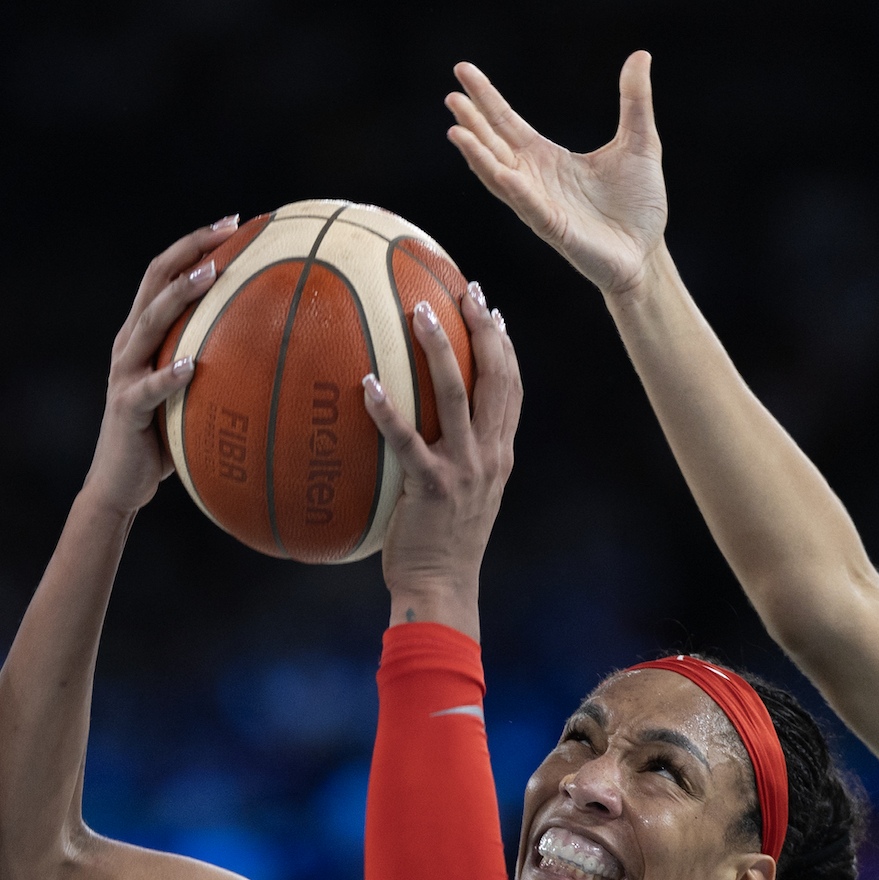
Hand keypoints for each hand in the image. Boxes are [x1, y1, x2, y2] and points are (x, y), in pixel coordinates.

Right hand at [84, 216, 241, 511]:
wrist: (120, 483)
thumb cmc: (163, 437)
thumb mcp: (192, 393)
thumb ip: (216, 366)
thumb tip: (279, 351)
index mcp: (143, 334)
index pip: (164, 274)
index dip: (194, 243)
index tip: (234, 221)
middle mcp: (129, 344)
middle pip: (154, 281)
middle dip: (190, 250)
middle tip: (227, 229)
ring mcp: (124, 373)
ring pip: (149, 322)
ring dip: (179, 295)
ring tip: (210, 274)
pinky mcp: (126, 407)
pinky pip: (149, 388)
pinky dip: (169, 376)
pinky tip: (192, 366)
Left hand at [362, 286, 519, 634]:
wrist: (443, 588)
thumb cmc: (441, 543)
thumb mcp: (462, 493)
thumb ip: (454, 455)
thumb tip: (424, 421)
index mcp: (500, 452)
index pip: (512, 386)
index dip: (505, 343)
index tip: (490, 307)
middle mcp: (491, 454)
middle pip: (497, 377)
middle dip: (484, 328)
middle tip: (465, 291)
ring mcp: (465, 470)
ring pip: (457, 396)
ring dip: (440, 349)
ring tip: (419, 312)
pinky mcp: (432, 488)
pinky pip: (407, 440)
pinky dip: (387, 410)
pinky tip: (366, 384)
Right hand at [445, 52, 666, 299]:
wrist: (648, 252)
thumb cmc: (639, 204)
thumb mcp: (639, 142)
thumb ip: (635, 100)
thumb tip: (641, 55)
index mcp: (547, 158)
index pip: (507, 122)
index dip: (486, 97)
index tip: (463, 71)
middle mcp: (534, 179)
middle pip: (494, 145)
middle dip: (472, 122)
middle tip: (452, 95)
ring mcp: (539, 205)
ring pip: (499, 176)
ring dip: (478, 155)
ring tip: (456, 131)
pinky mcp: (554, 229)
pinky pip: (530, 206)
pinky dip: (515, 189)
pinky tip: (500, 171)